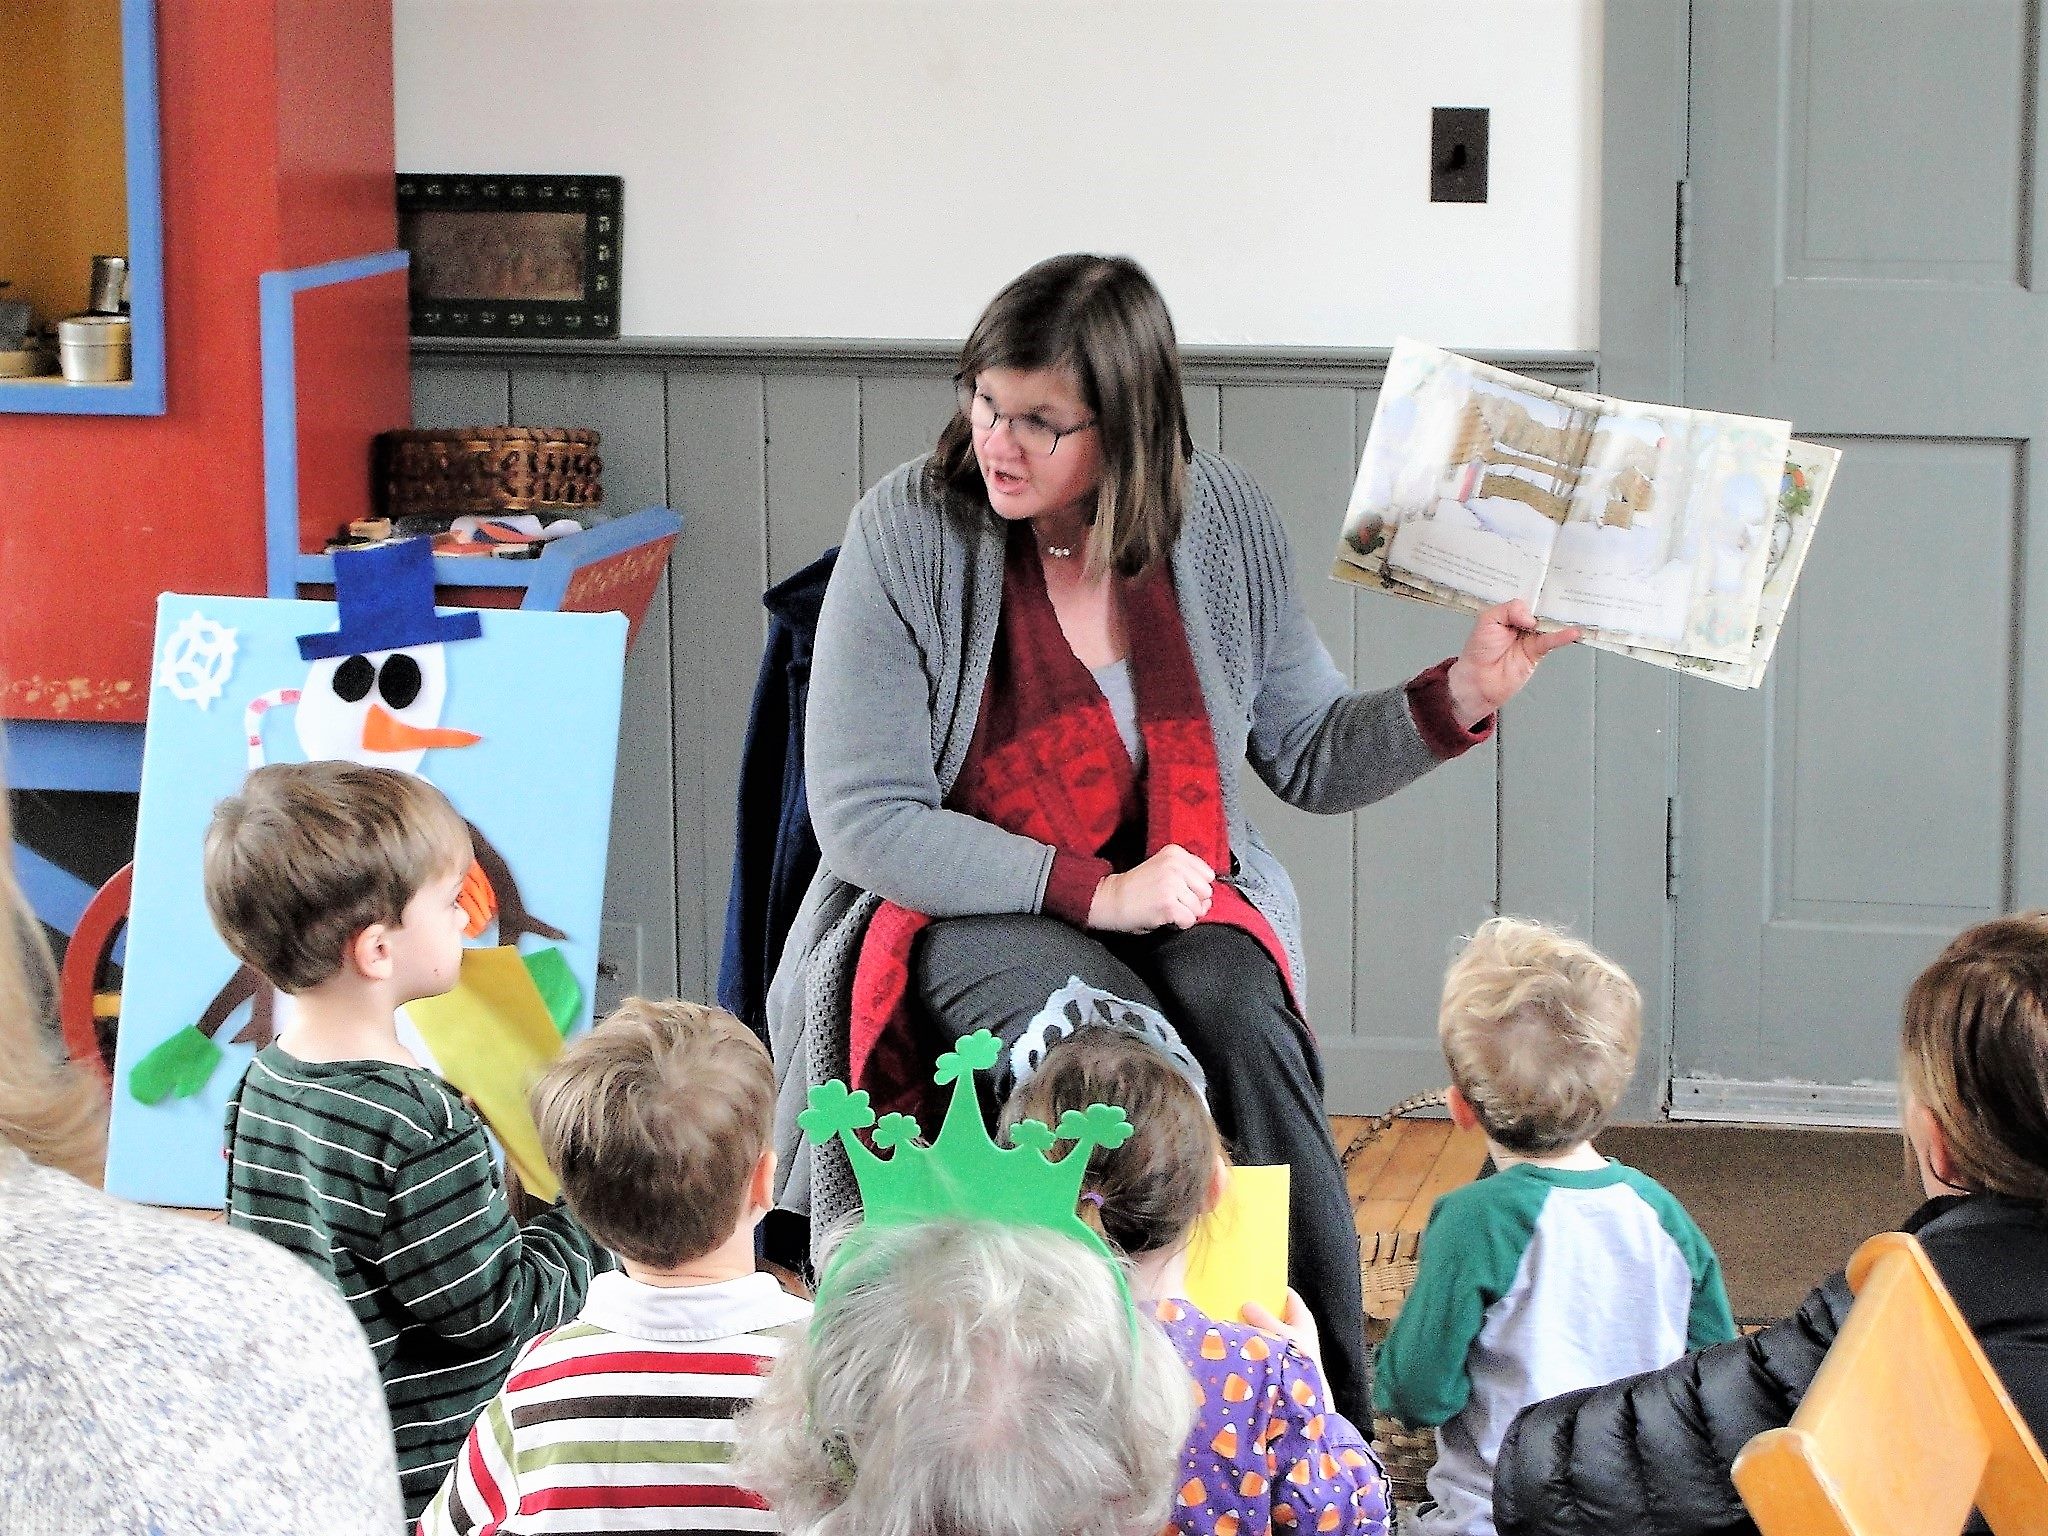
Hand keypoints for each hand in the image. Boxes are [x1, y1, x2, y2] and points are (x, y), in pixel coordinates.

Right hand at [1086, 844, 1213, 932]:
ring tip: (1166, 909)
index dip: (1196, 887)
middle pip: (1206, 891)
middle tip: (1173, 902)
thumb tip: (1209, 902)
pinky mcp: (1169, 904)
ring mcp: (1172, 884)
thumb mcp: (1163, 870)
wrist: (1111, 900)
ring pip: (1199, 908)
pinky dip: (1179, 924)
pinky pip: (1189, 920)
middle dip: (1194, 901)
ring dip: (1185, 914)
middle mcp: (1175, 865)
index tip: (1179, 890)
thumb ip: (1188, 878)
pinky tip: (1165, 918)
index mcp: (1175, 853)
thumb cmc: (1136, 889)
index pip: (1207, 874)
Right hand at [1241, 1287, 1321, 1364]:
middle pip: (1279, 1313)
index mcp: (1303, 1317)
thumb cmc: (1296, 1358)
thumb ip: (1262, 1318)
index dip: (1273, 1289)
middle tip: (1242, 1306)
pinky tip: (1246, 1345)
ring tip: (1239, 1325)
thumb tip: (1247, 1305)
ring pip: (1273, 1331)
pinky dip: (1261, 1344)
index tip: (1255, 1285)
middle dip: (1262, 1311)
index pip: (1288, 1295)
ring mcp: (1294, 1346)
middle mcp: (1300, 1329)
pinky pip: (1271, 1346)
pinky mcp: (1287, 1361)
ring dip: (1260, 1329)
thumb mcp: (1277, 1333)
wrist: (1304, 1393)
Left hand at [1446, 600, 1580, 727]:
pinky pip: (1552, 642)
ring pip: (1549, 624)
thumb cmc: (1478, 651)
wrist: (1478, 680)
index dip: (1538, 591)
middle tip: (1567, 593)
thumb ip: (1509, 610)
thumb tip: (1530, 616)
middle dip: (1554, 602)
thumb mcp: (1487, 620)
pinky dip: (1563, 637)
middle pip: (1542, 609)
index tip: (1551, 583)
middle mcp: (1522, 623)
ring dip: (1562, 619)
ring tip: (1573, 611)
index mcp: (1509, 612)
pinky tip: (1572, 633)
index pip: (1528, 598)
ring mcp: (1531, 637)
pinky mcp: (1537, 651)